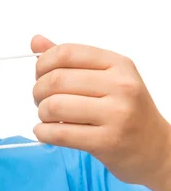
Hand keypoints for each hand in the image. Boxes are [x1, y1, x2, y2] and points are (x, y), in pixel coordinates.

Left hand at [31, 35, 170, 190]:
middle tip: (41, 100)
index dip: (42, 64)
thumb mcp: (104, 77)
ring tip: (47, 117)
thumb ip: (69, 59)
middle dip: (38, 91)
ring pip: (54, 106)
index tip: (40, 75)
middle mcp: (121, 86)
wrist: (155, 149)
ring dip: (41, 113)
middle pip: (56, 80)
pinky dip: (43, 132)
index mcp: (118, 65)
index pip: (66, 53)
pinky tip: (45, 132)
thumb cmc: (124, 110)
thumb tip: (36, 42)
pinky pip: (59, 133)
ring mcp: (117, 115)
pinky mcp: (108, 142)